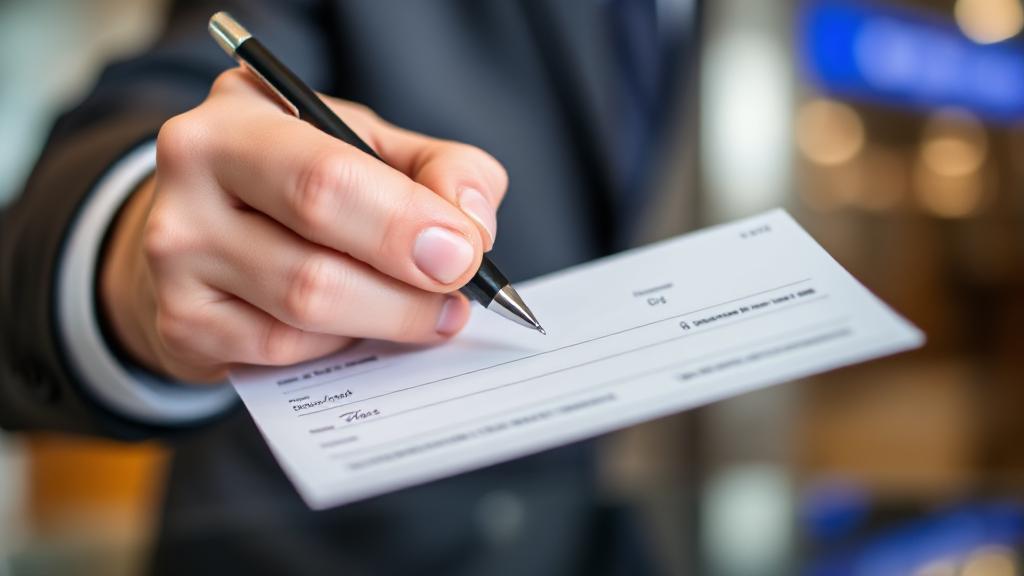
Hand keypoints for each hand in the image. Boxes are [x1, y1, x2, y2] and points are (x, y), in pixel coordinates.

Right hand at [100, 69, 506, 382]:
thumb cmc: (304, 178)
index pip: (328, 180)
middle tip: (455, 296)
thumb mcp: (372, 146)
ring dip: (386, 320)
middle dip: (406, 291)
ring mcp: (173, 258)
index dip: (407, 225)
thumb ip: (439, 169)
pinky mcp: (180, 322)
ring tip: (426, 311)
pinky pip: (282, 352)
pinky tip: (359, 323)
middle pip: (314, 265)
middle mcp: (190, 179)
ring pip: (305, 315)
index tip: (465, 254)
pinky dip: (338, 343)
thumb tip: (470, 227)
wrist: (211, 225)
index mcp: (239, 115)